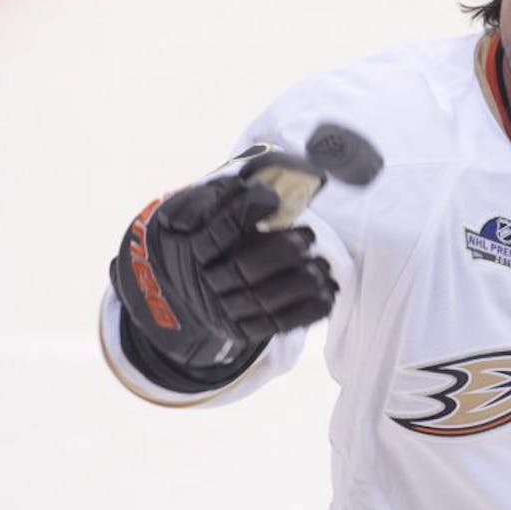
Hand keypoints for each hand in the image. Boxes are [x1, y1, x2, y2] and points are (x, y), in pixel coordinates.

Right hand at [112, 151, 337, 371]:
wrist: (183, 287)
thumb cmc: (202, 236)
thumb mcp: (198, 210)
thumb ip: (222, 195)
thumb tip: (259, 179)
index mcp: (194, 245)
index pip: (221, 228)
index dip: (248, 210)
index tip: (273, 198)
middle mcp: (206, 279)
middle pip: (245, 267)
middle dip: (284, 251)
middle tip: (310, 235)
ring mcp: (223, 308)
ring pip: (264, 299)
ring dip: (301, 282)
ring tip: (322, 264)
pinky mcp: (240, 330)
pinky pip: (275, 325)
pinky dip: (306, 312)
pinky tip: (327, 294)